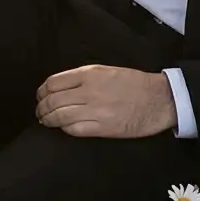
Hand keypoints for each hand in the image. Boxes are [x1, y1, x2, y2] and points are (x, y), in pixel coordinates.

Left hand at [34, 64, 177, 138]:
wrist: (159, 99)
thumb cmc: (134, 83)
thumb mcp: (106, 71)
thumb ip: (83, 78)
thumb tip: (61, 87)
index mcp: (88, 74)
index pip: (53, 83)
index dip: (42, 92)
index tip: (40, 97)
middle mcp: (88, 91)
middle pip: (52, 101)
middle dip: (41, 108)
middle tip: (40, 113)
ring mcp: (95, 110)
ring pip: (59, 116)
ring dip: (48, 120)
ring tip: (46, 122)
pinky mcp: (102, 128)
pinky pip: (74, 129)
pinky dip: (64, 129)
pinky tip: (63, 129)